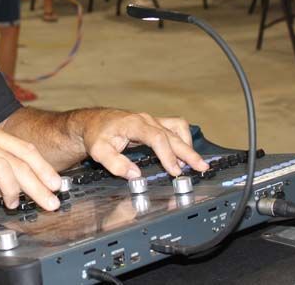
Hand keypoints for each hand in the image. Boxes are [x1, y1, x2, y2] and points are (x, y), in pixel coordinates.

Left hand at [78, 110, 208, 178]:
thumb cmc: (97, 135)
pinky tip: (186, 152)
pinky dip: (183, 139)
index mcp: (134, 124)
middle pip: (172, 134)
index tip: (174, 170)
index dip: (167, 155)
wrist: (94, 122)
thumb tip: (135, 174)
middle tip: (201, 166)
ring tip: (196, 162)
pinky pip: (175, 127)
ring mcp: (152, 120)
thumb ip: (115, 163)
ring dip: (188, 144)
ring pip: (177, 128)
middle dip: (188, 152)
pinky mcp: (155, 124)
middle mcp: (146, 120)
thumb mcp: (99, 151)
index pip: (157, 138)